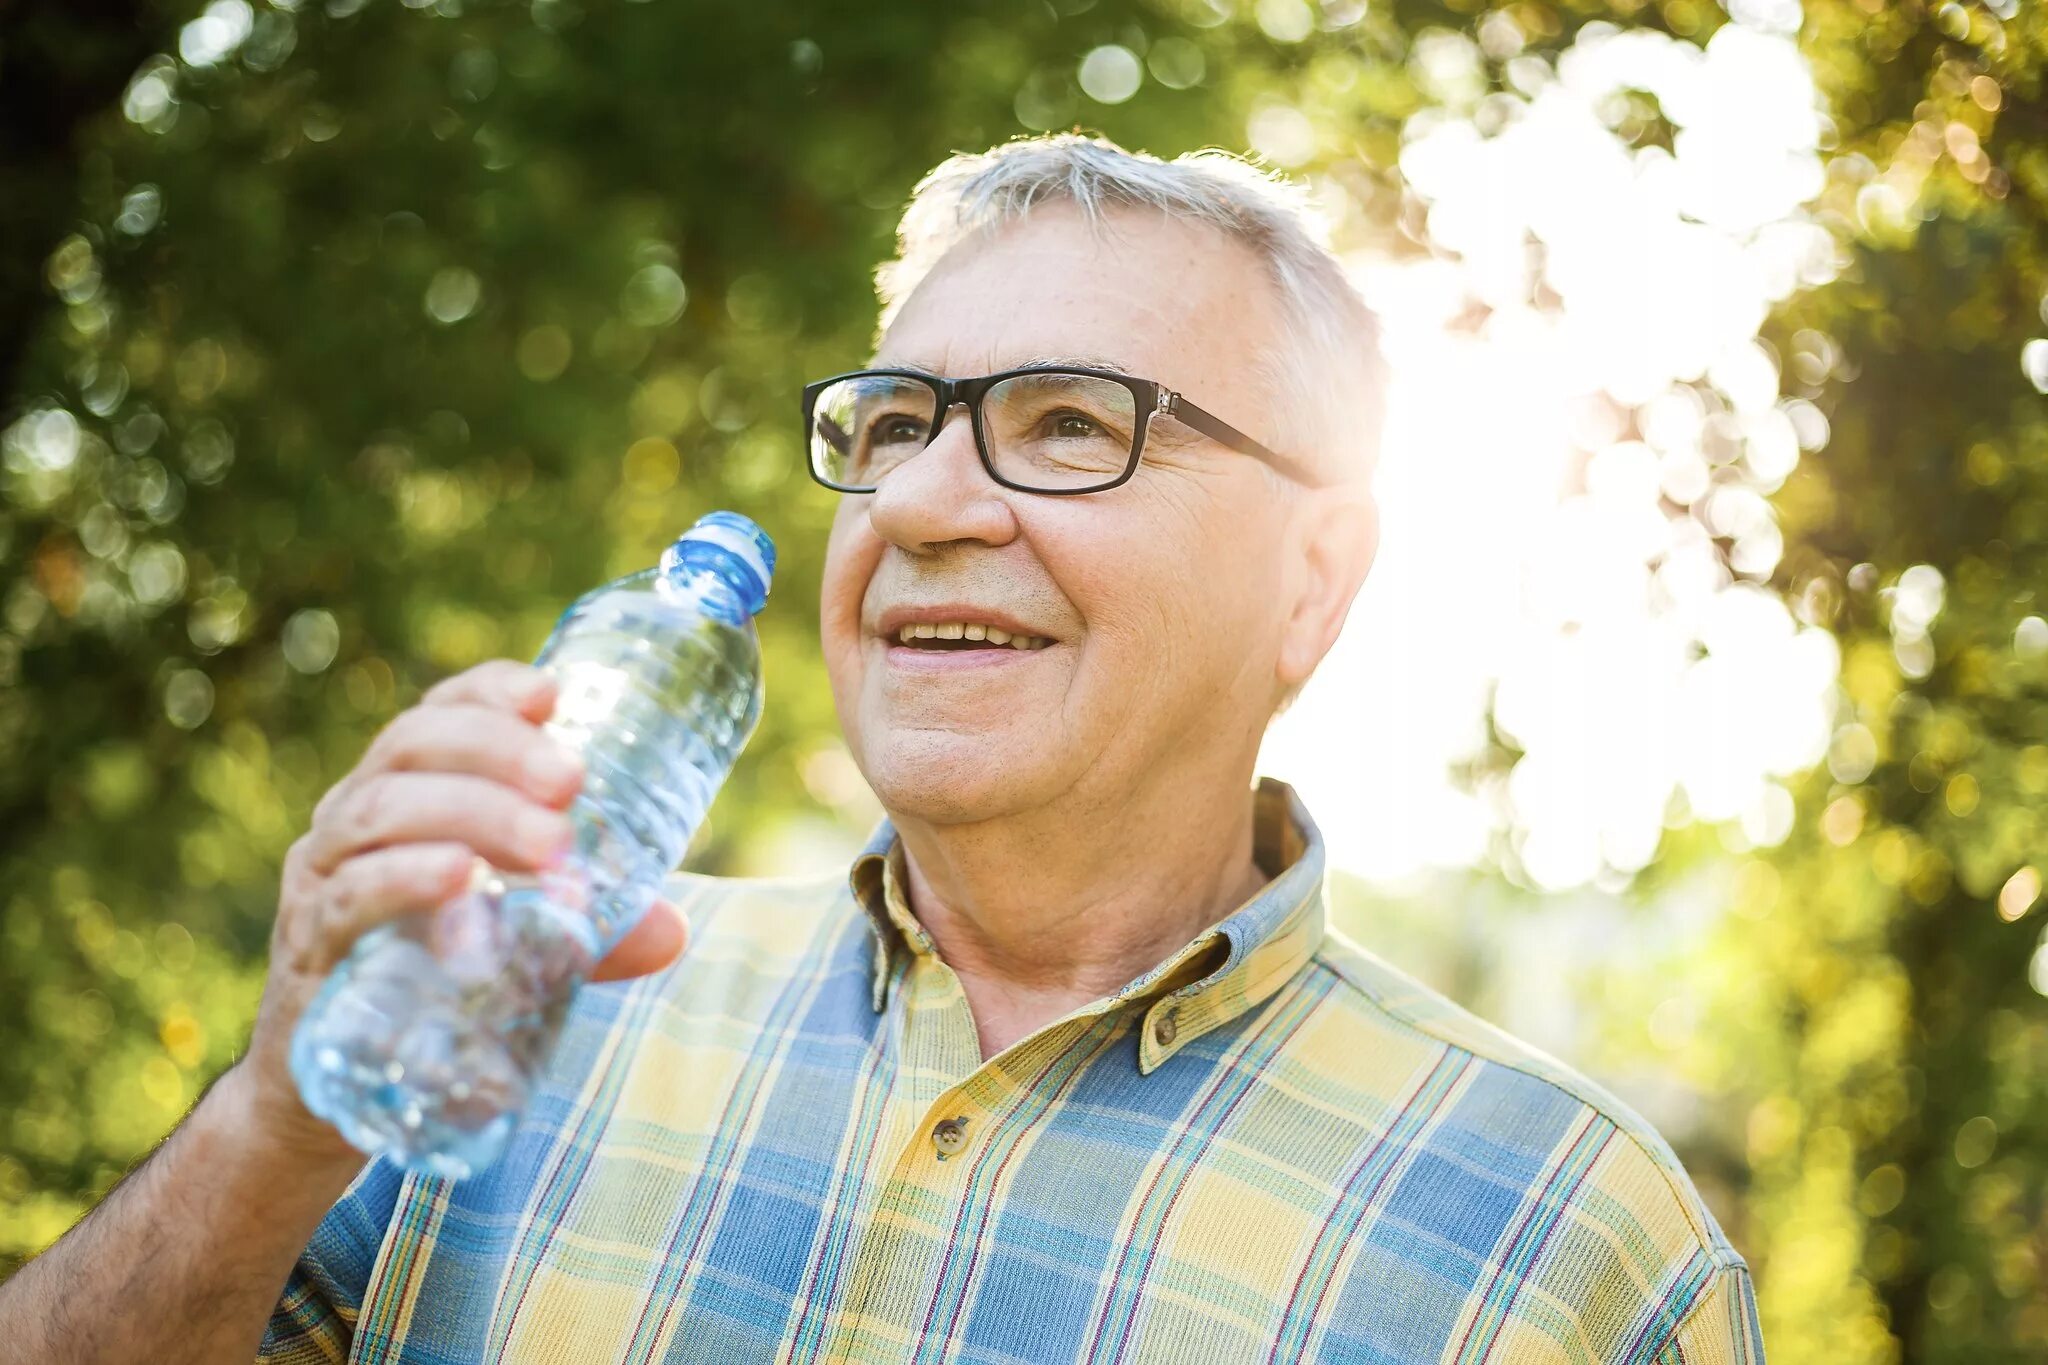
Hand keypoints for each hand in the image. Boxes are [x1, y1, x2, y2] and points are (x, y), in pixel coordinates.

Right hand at [235, 659, 688, 1162]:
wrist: (325, 1099)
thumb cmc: (424, 988)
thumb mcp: (514, 947)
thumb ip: (588, 936)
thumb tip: (671, 932)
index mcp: (402, 797)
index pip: (436, 716)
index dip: (488, 692)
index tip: (552, 695)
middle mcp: (352, 822)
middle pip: (411, 748)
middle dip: (497, 750)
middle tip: (572, 782)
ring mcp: (321, 882)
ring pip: (381, 812)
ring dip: (472, 812)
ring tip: (549, 843)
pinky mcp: (310, 951)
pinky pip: (348, 896)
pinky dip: (405, 878)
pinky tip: (457, 876)